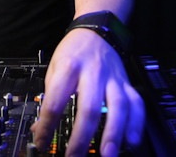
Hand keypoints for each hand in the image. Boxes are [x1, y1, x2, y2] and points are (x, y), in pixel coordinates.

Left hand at [31, 29, 144, 155]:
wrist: (96, 31)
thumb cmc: (73, 52)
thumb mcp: (54, 68)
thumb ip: (49, 98)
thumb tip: (39, 130)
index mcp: (69, 68)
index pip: (55, 101)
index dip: (47, 125)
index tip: (41, 143)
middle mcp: (93, 73)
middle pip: (89, 107)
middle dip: (82, 137)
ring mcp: (113, 79)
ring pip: (118, 107)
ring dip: (113, 133)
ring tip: (108, 154)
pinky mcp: (127, 83)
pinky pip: (136, 104)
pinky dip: (136, 123)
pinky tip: (132, 141)